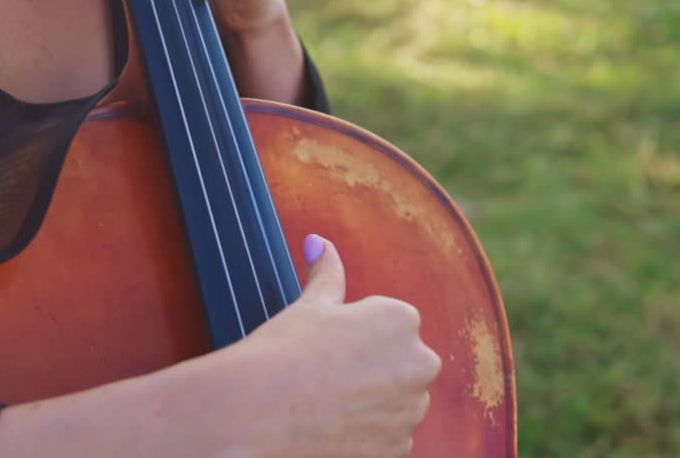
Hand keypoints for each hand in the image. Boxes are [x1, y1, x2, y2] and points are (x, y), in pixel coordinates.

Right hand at [211, 235, 441, 457]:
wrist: (260, 412)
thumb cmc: (284, 351)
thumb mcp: (309, 305)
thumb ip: (326, 273)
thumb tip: (319, 242)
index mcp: (401, 319)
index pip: (391, 324)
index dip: (356, 336)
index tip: (328, 346)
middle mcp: (419, 363)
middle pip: (401, 363)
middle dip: (373, 369)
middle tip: (326, 374)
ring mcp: (412, 409)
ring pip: (398, 401)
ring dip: (373, 403)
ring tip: (327, 402)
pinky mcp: (398, 447)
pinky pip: (391, 436)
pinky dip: (368, 434)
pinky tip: (333, 426)